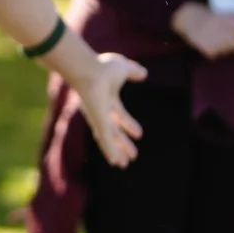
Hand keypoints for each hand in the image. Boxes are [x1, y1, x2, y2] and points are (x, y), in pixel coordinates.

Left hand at [64, 50, 148, 167]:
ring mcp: (98, 118)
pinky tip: (116, 162)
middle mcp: (100, 110)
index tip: (139, 134)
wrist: (89, 72)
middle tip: (132, 155)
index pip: (118, 115)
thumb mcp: (124, 68)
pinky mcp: (98, 125)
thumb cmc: (102, 68)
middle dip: (122, 143)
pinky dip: (110, 152)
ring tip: (124, 165)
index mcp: (106, 98)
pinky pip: (105, 141)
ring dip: (117, 151)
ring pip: (108, 139)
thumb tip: (143, 73)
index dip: (128, 124)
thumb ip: (133, 71)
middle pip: (113, 131)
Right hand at [171, 1, 233, 58]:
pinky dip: (208, 50)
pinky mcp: (208, 49)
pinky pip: (213, 55)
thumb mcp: (227, 11)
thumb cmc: (207, 13)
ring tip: (209, 36)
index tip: (224, 28)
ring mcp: (217, 41)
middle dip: (227, 40)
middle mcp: (227, 31)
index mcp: (232, 22)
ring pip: (225, 51)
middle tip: (216, 33)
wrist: (185, 16)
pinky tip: (203, 41)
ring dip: (218, 46)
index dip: (233, 33)